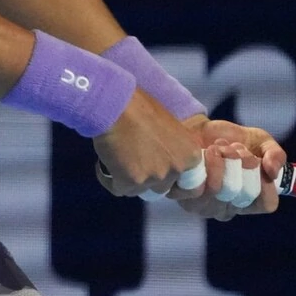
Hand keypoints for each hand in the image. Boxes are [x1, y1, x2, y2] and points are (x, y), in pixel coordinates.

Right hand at [91, 91, 206, 198]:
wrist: (115, 105)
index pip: (188, 184)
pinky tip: (104, 163)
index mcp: (191, 155)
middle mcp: (176, 170)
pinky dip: (110, 179)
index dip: (172, 179)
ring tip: (118, 159)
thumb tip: (164, 160)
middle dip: (149, 177)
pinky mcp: (131, 183)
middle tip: (135, 159)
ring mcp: (154, 178)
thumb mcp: (170, 127)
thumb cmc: (141, 107)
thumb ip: (173, 148)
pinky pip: (119, 189)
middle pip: (162, 187)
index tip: (160, 171)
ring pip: (140, 190)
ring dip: (130, 179)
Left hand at [170, 117, 286, 220]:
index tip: (257, 160)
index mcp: (249, 201)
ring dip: (223, 159)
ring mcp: (204, 205)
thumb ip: (275, 155)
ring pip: (219, 189)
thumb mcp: (261, 141)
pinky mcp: (183, 194)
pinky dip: (205, 161)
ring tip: (220, 147)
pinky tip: (204, 152)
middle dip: (242, 162)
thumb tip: (273, 172)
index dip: (265, 181)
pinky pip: (198, 184)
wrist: (198, 129)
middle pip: (242, 193)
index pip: (266, 203)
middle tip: (236, 148)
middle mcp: (226, 208)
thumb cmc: (232, 139)